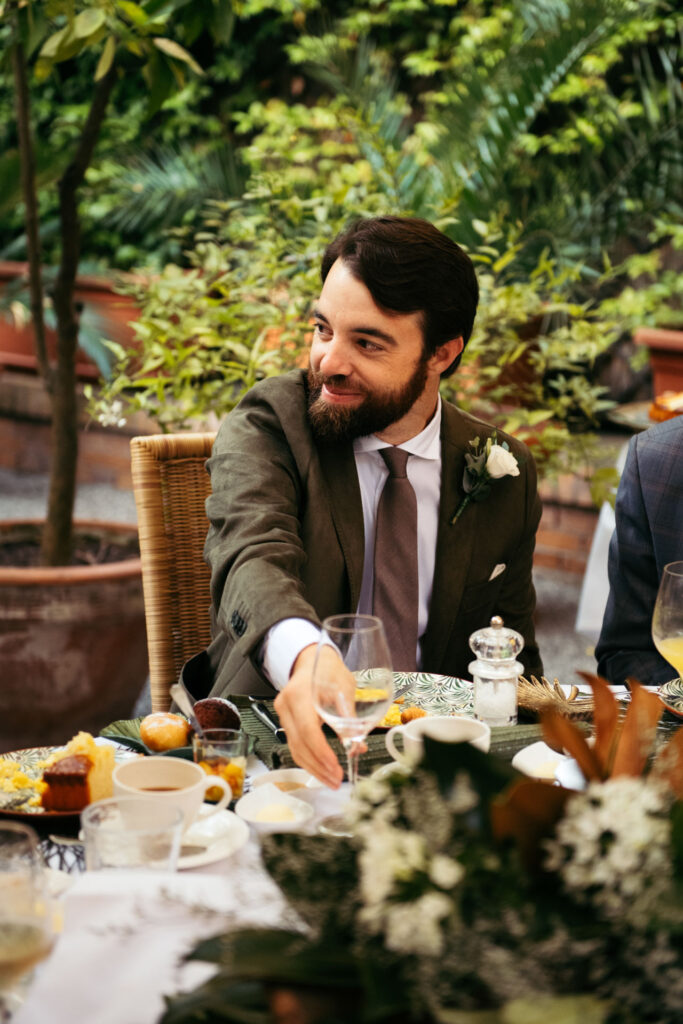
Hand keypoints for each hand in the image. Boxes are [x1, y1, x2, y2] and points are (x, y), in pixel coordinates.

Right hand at [274, 644, 350, 788]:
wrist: (312, 659)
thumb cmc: (328, 670)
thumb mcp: (344, 688)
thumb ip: (349, 718)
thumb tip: (356, 746)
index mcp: (300, 694)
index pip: (308, 730)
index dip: (321, 752)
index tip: (335, 766)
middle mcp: (286, 705)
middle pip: (299, 744)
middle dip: (318, 767)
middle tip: (336, 780)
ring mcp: (283, 714)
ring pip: (294, 749)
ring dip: (313, 768)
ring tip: (331, 780)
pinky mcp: (286, 721)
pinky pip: (295, 745)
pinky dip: (308, 760)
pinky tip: (322, 770)